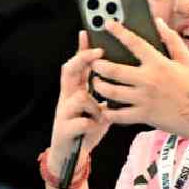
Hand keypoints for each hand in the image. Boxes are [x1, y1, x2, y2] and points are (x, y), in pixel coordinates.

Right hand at [47, 30, 110, 175]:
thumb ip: (106, 92)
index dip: (82, 49)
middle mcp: (67, 97)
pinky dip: (92, 124)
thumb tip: (124, 74)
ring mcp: (63, 112)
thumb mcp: (97, 107)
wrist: (70, 156)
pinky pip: (81, 121)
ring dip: (94, 105)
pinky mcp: (64, 129)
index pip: (78, 64)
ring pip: (80, 96)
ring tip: (100, 114)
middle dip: (82, 59)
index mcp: (76, 90)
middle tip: (98, 53)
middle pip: (69, 70)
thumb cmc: (88, 128)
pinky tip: (96, 127)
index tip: (87, 32)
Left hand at [90, 18, 188, 139]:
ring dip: (99, 86)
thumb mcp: (186, 59)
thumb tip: (158, 22)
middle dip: (98, 65)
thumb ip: (171, 39)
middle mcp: (148, 80)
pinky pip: (119, 115)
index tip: (107, 24)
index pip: (134, 42)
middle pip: (113, 70)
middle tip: (93, 61)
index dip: (118, 32)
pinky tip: (105, 107)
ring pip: (112, 92)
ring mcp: (144, 99)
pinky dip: (109, 111)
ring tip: (96, 81)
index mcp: (158, 63)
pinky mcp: (144, 115)